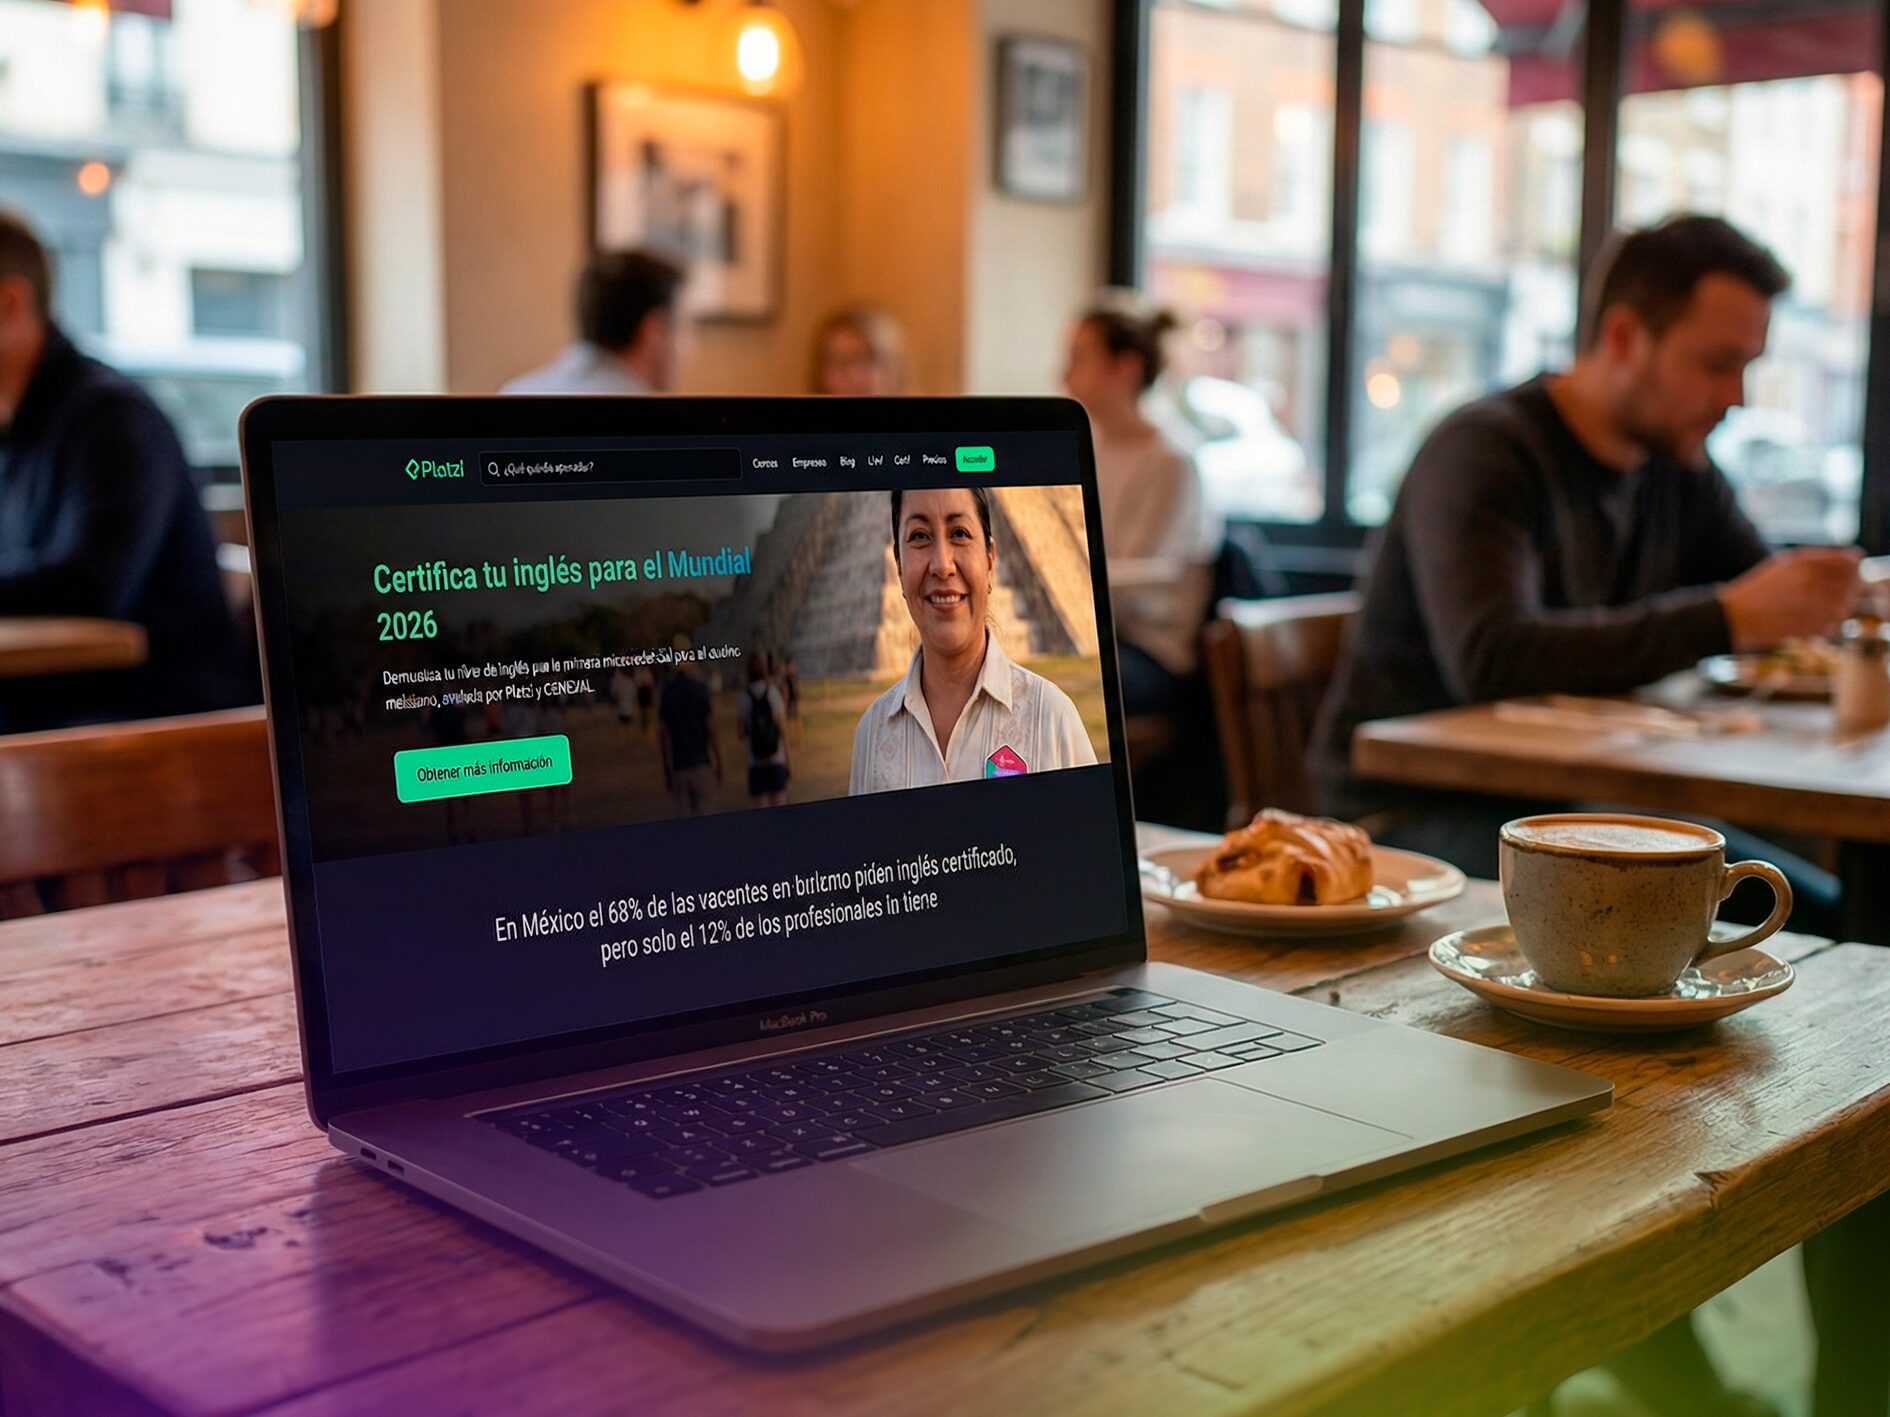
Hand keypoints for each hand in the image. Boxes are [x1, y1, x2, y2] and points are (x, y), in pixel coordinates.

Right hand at [1718, 546, 1862, 649]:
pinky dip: (1828, 625)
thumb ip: (1821, 561)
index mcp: (1804, 561)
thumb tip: (1857, 558)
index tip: (1846, 578)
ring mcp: (1808, 604)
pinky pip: (1833, 625)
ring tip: (1820, 612)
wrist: (1733, 616)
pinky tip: (1812, 623)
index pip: (1852, 561)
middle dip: (1849, 592)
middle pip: (1852, 585)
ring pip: (1845, 607)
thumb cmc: (1760, 590)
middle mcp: (1809, 580)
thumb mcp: (1787, 565)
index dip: (1853, 570)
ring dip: (1840, 610)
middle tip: (1832, 598)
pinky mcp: (1806, 626)